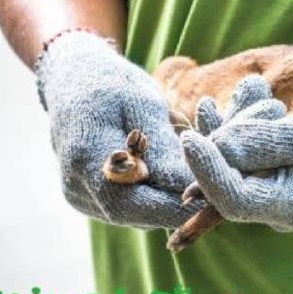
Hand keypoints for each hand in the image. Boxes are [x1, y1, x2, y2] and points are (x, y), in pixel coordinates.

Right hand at [36, 30, 197, 227]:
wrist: (75, 79)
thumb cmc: (114, 85)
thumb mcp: (143, 105)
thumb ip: (162, 149)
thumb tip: (187, 187)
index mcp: (85, 159)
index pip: (130, 203)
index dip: (171, 209)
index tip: (211, 202)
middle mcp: (78, 186)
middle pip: (135, 214)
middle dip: (178, 208)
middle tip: (217, 196)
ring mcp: (82, 195)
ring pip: (136, 214)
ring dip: (170, 202)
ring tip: (202, 182)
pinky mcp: (91, 198)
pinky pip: (131, 206)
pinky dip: (156, 195)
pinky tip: (177, 176)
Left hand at [181, 82, 292, 231]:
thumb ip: (268, 141)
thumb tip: (217, 143)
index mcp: (289, 206)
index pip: (232, 199)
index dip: (206, 171)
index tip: (190, 138)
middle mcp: (274, 206)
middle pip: (228, 178)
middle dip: (221, 136)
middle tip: (228, 99)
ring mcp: (271, 190)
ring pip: (233, 163)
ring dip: (229, 126)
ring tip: (238, 92)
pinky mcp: (270, 173)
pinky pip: (243, 154)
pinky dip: (236, 127)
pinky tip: (225, 102)